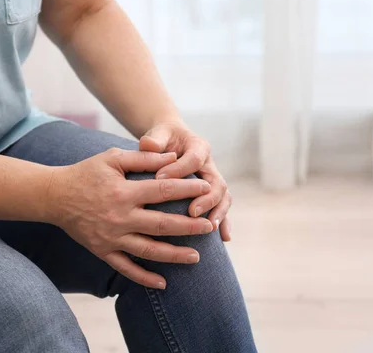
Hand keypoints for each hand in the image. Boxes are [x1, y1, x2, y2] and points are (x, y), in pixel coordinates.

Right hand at [51, 148, 212, 288]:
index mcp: (124, 192)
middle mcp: (120, 218)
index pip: (163, 191)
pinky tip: (162, 283)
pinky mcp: (102, 251)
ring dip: (174, 255)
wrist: (54, 196)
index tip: (206, 189)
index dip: (187, 190)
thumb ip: (144, 158)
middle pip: (161, 225)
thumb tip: (173, 158)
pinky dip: (144, 277)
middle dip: (189, 227)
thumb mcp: (113, 158)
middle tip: (210, 227)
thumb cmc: (86, 173)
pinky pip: (125, 268)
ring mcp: (111, 238)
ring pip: (148, 251)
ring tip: (196, 257)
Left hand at [139, 120, 232, 241]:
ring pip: (223, 197)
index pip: (194, 158)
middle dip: (207, 197)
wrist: (172, 141)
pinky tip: (224, 238)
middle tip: (192, 211)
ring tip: (209, 227)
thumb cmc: (163, 138)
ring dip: (218, 212)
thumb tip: (148, 145)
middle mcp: (210, 165)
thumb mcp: (158, 134)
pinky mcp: (212, 194)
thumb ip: (154, 139)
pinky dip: (224, 222)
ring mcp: (213, 181)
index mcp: (199, 147)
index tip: (160, 179)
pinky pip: (221, 208)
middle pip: (217, 181)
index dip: (179, 169)